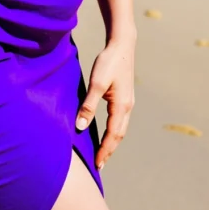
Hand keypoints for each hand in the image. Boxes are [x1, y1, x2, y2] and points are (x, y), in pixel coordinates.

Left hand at [75, 33, 135, 170]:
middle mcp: (127, 107)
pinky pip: (120, 120)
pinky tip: (108, 131)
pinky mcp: (124, 96)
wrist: (122, 45)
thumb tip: (81, 126)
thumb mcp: (96, 83)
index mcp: (121, 106)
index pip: (113, 135)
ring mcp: (128, 101)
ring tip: (103, 153)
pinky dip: (114, 130)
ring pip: (121, 128)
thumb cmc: (109, 62)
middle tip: (100, 165)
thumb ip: (89, 106)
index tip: (97, 164)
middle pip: (119, 135)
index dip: (105, 150)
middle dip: (109, 150)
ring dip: (113, 142)